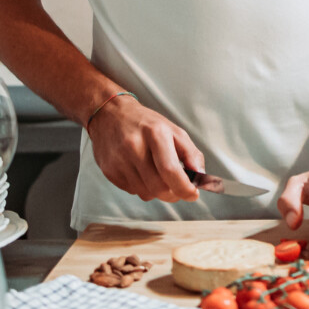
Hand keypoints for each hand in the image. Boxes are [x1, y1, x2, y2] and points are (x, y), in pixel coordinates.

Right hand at [87, 94, 204, 202]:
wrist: (110, 115)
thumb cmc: (146, 124)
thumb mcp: (173, 130)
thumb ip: (191, 153)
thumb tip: (200, 176)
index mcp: (155, 133)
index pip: (170, 170)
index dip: (184, 188)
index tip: (192, 194)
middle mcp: (134, 146)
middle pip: (159, 187)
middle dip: (173, 194)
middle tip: (178, 189)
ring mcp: (119, 160)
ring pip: (146, 193)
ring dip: (157, 191)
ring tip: (157, 175)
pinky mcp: (109, 171)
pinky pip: (132, 191)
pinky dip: (142, 187)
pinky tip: (140, 172)